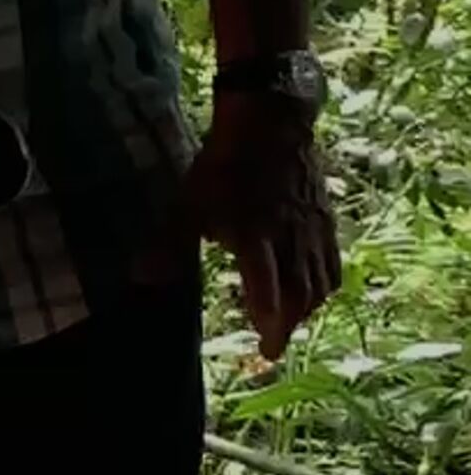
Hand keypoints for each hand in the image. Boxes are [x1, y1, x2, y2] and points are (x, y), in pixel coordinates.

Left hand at [184, 96, 340, 357]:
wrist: (272, 124)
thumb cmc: (225, 166)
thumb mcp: (189, 204)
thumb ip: (169, 244)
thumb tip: (141, 279)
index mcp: (257, 238)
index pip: (268, 291)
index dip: (269, 322)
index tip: (265, 351)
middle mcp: (291, 240)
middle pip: (300, 294)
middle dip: (288, 324)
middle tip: (274, 346)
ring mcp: (313, 231)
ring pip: (320, 282)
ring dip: (307, 308)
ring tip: (289, 323)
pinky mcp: (326, 220)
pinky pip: (332, 262)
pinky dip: (325, 284)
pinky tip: (314, 291)